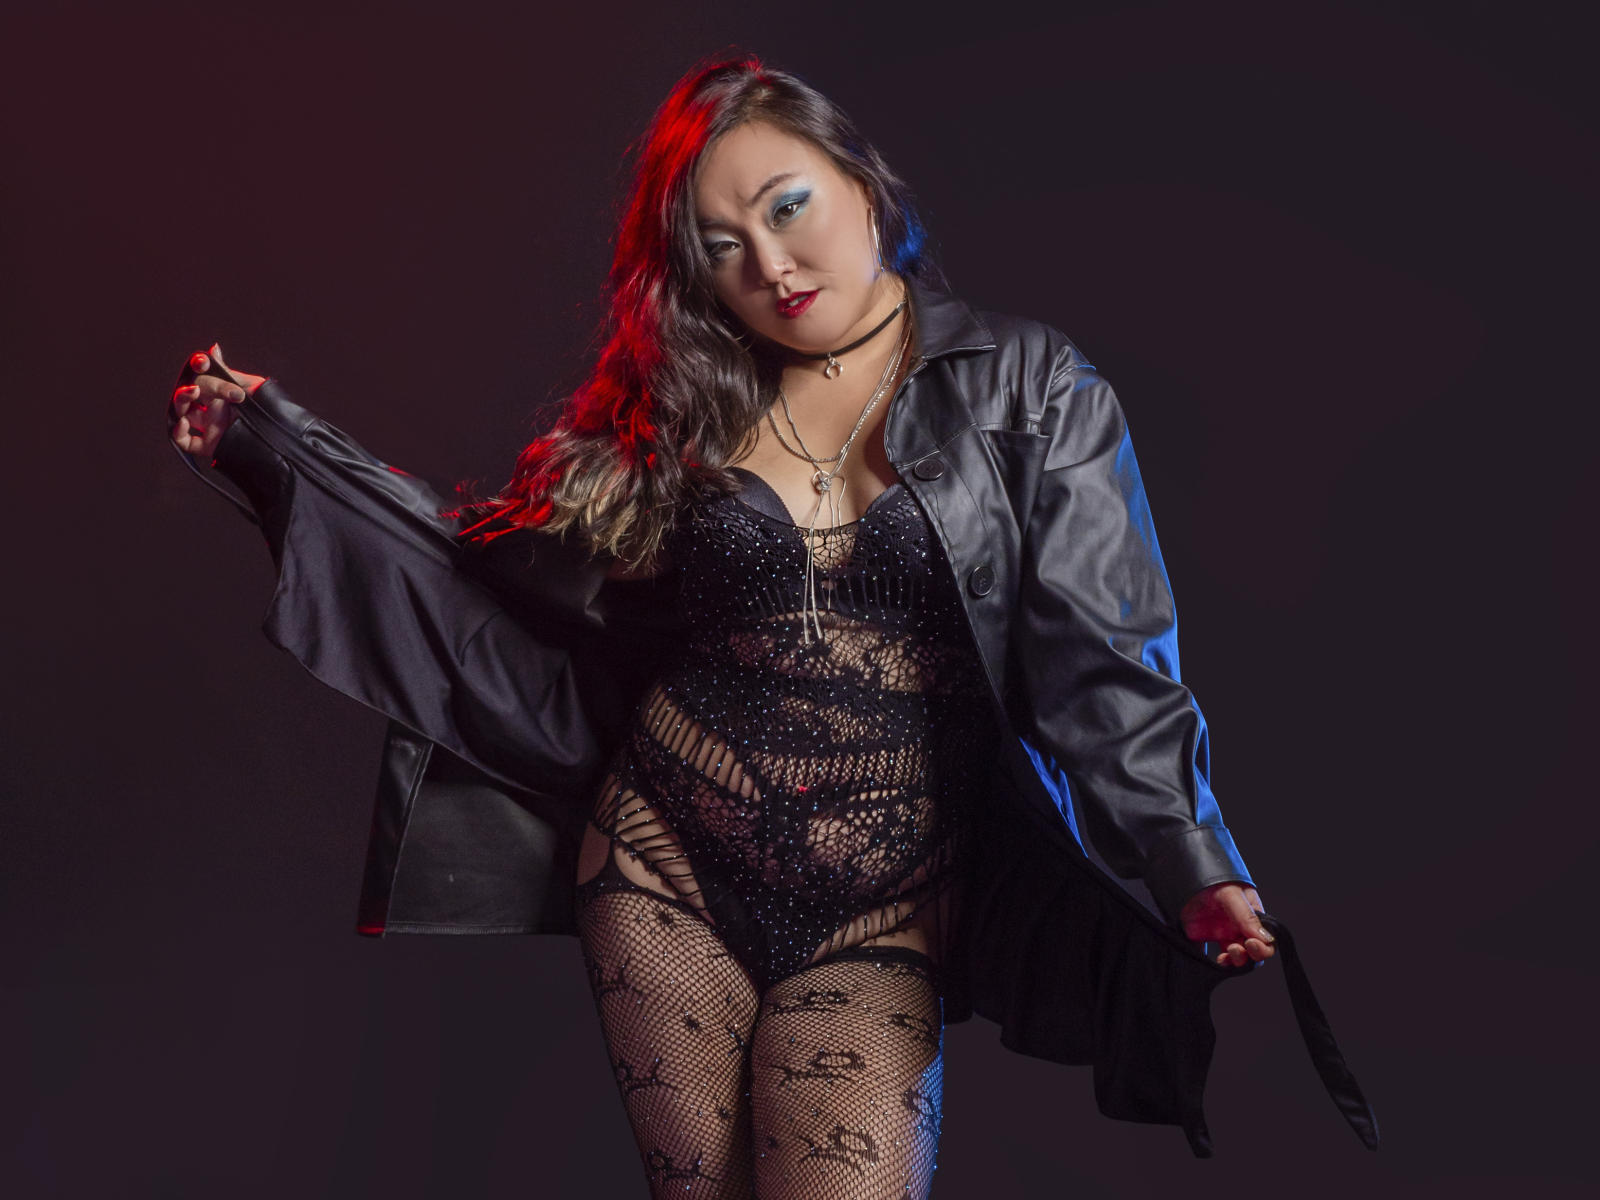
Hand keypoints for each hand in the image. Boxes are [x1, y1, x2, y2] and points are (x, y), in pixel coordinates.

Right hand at [169, 343, 265, 463]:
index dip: (198, 367)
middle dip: (188, 386)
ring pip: (181, 413)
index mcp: (223, 391)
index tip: (202, 362)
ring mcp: (210, 425)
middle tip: (198, 388)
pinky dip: (178, 432)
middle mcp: (213, 407)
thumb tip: (213, 349)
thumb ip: (229, 373)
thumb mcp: (252, 387)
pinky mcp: (209, 444)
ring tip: (192, 394)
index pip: (203, 375)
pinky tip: (183, 423)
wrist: (281, 438)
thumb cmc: (269, 410)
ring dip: (181, 401)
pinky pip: (185, 441)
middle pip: (188, 392)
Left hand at [1179, 881, 1275, 966]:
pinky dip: (1210, 964)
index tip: (1250, 944)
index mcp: (1252, 918)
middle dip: (1246, 958)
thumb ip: (1247, 916)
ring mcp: (1222, 934)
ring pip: (1233, 958)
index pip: (1265, 941)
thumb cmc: (1214, 880)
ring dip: (1231, 962)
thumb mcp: (1232, 894)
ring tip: (1223, 958)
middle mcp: (1239, 928)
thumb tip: (1266, 939)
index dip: (1262, 948)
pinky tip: (1209, 964)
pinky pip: (1209, 957)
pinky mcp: (1204, 938)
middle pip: (1251, 954)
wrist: (1186, 874)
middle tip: (1233, 949)